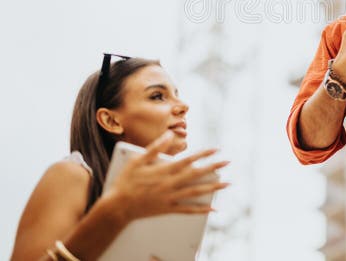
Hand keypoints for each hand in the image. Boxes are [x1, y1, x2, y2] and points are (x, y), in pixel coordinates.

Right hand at [106, 131, 229, 220]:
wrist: (118, 206)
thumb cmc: (126, 181)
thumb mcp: (138, 160)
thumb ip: (155, 147)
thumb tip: (169, 135)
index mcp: (164, 170)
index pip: (189, 160)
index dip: (204, 154)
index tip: (216, 149)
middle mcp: (170, 183)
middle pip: (197, 174)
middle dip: (214, 168)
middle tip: (227, 162)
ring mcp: (170, 197)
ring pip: (196, 191)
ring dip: (213, 187)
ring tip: (226, 183)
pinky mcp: (168, 209)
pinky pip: (188, 209)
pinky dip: (201, 209)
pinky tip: (212, 208)